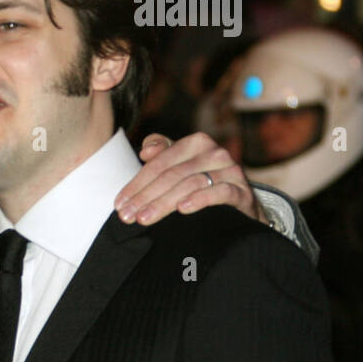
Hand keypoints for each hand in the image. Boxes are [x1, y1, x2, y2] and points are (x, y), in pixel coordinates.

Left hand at [115, 132, 263, 225]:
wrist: (239, 205)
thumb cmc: (201, 183)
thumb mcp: (178, 166)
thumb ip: (160, 154)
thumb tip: (146, 151)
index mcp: (195, 143)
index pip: (159, 164)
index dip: (136, 184)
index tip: (119, 204)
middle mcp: (214, 153)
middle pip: (171, 175)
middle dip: (145, 197)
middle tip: (127, 216)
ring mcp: (230, 171)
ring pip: (190, 184)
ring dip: (163, 203)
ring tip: (145, 218)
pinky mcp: (242, 191)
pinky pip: (220, 192)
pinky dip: (199, 199)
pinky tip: (182, 209)